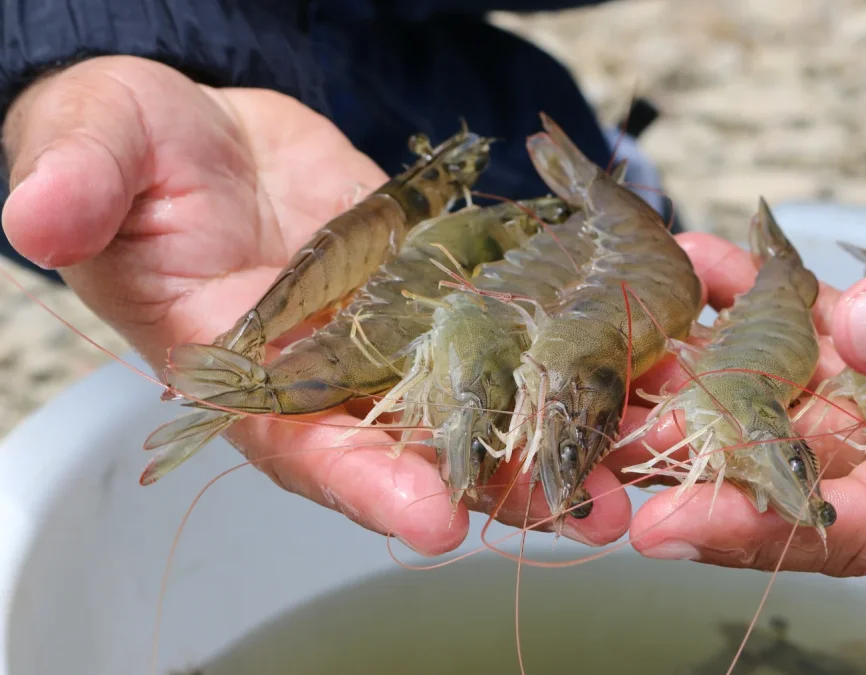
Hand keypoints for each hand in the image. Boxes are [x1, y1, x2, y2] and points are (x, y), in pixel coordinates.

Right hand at [1, 55, 634, 554]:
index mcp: (243, 371)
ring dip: (566, 425)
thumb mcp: (91, 152)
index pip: (302, 444)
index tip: (435, 521)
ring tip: (644, 452)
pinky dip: (580, 331)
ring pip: (488, 393)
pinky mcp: (444, 284)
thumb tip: (38, 212)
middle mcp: (331, 371)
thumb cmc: (131, 152)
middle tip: (588, 513)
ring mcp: (396, 331)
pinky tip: (649, 341)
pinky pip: (518, 315)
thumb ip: (78, 184)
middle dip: (504, 483)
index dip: (365, 485)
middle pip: (422, 444)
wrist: (199, 135)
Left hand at [620, 172, 865, 575]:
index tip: (666, 530)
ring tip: (620, 352)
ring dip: (706, 377)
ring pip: (791, 401)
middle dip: (694, 462)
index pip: (863, 525)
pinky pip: (813, 329)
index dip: (761, 532)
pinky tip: (702, 266)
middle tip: (594, 445)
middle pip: (798, 472)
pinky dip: (758, 298)